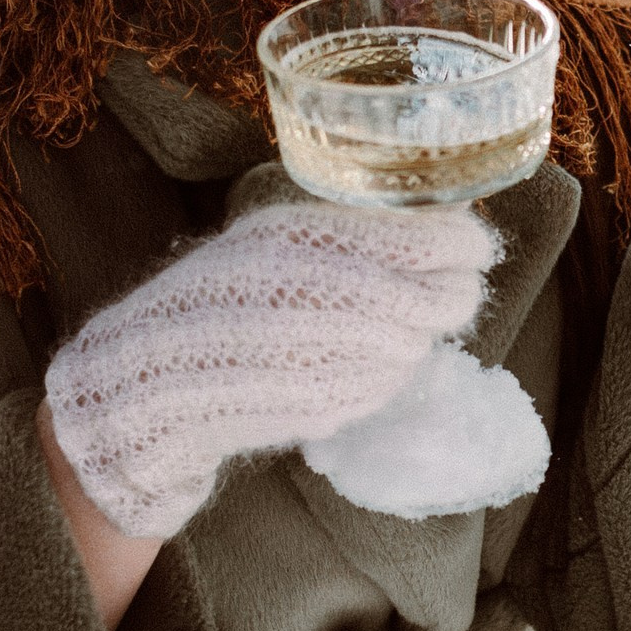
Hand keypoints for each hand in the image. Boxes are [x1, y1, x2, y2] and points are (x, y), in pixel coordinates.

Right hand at [45, 199, 498, 538]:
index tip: (475, 247)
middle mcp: (321, 288)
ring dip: (418, 335)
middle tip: (457, 290)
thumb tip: (433, 229)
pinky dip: (386, 373)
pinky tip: (363, 362)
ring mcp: (328, 350)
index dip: (462, 242)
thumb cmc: (217, 301)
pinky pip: (384, 383)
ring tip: (397, 326)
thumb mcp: (273, 241)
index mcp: (303, 235)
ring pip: (414, 342)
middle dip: (453, 294)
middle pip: (432, 295)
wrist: (155, 380)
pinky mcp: (328, 401)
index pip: (422, 235)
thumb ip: (345, 234)